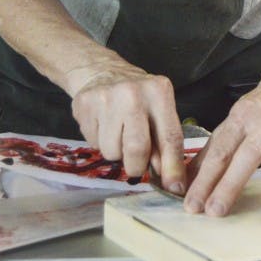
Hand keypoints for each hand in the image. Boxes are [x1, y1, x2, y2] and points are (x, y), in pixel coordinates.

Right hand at [68, 58, 186, 193]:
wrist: (101, 71)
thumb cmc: (137, 97)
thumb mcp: (158, 111)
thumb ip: (164, 142)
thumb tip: (171, 180)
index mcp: (159, 91)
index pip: (170, 136)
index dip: (173, 167)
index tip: (175, 189)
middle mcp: (134, 92)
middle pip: (137, 148)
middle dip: (137, 166)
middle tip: (137, 167)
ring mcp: (107, 97)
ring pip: (113, 151)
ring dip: (117, 152)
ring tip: (118, 132)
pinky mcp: (85, 104)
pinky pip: (94, 143)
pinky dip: (100, 142)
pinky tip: (103, 125)